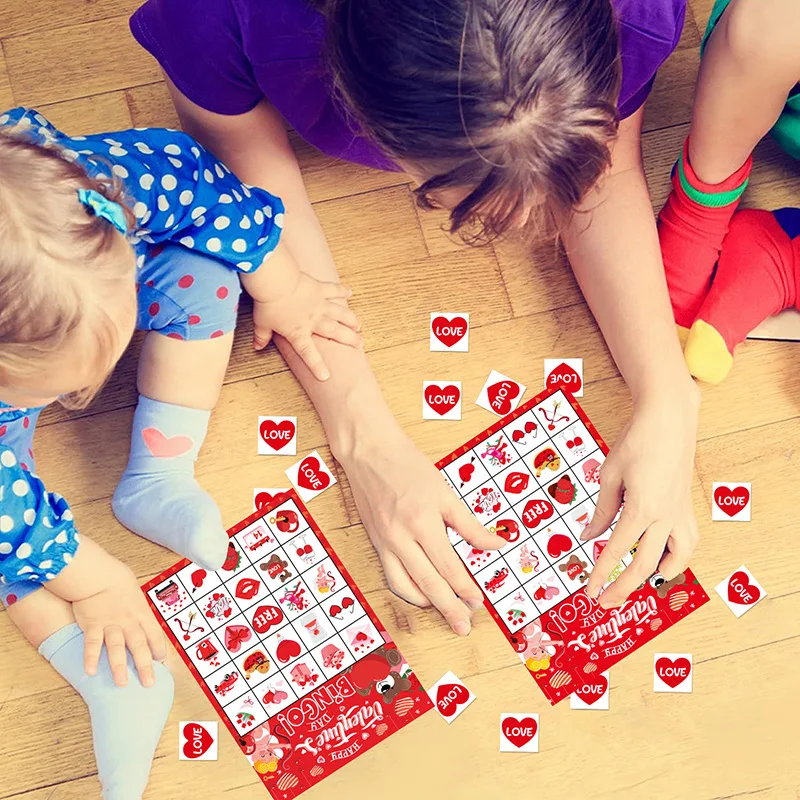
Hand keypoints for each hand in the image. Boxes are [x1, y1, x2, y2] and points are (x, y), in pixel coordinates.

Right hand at [72, 563, 166, 686]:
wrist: (98, 574)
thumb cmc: (117, 580)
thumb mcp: (136, 594)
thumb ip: (139, 611)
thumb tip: (143, 623)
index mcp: (142, 613)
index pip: (155, 635)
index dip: (159, 649)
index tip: (161, 661)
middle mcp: (129, 621)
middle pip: (139, 645)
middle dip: (145, 665)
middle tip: (149, 683)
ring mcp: (110, 624)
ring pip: (117, 647)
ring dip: (119, 666)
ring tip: (122, 683)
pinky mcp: (92, 625)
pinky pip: (92, 643)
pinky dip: (91, 657)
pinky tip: (91, 672)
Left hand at [247, 244, 360, 379]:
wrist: (276, 281)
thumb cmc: (268, 303)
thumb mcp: (262, 323)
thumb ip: (262, 336)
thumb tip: (257, 346)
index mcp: (298, 332)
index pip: (308, 353)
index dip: (317, 365)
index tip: (326, 376)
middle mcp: (313, 320)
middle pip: (334, 332)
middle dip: (349, 339)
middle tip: (360, 343)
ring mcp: (319, 304)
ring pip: (339, 313)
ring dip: (350, 319)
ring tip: (358, 324)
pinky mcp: (320, 289)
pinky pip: (334, 290)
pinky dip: (342, 291)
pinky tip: (350, 293)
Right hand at [339, 429, 505, 634]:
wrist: (369, 452)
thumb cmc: (408, 466)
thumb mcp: (445, 492)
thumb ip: (470, 525)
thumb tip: (497, 544)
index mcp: (422, 523)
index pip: (448, 566)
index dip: (465, 588)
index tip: (478, 602)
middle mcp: (401, 537)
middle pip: (427, 584)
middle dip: (448, 607)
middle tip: (463, 626)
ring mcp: (385, 543)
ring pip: (404, 586)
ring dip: (426, 603)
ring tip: (444, 610)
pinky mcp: (375, 543)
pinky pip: (391, 576)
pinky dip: (407, 590)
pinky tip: (421, 593)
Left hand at [582, 386, 700, 607]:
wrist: (669, 420)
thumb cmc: (637, 442)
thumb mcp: (609, 475)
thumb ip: (602, 511)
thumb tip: (590, 537)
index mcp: (641, 509)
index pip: (616, 550)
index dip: (601, 573)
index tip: (590, 591)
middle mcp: (665, 517)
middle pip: (645, 565)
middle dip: (623, 587)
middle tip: (605, 602)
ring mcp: (680, 513)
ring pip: (676, 558)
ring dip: (657, 576)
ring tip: (638, 584)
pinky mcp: (687, 507)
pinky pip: (687, 542)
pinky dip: (677, 558)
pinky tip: (663, 561)